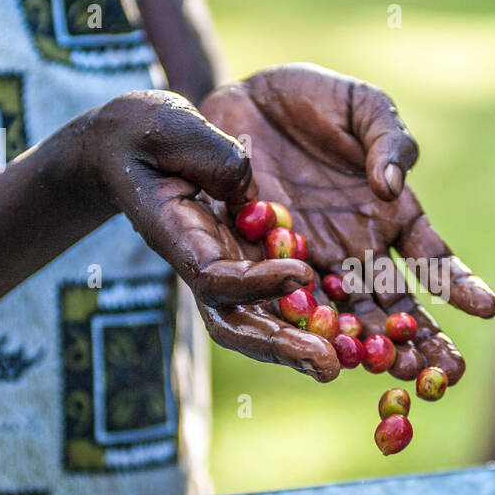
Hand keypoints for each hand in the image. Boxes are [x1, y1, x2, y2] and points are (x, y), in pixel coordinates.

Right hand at [80, 90, 335, 377]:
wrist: (140, 142)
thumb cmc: (148, 131)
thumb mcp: (176, 129)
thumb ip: (215, 158)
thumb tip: (248, 195)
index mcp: (178, 237)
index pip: (215, 278)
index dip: (255, 283)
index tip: (299, 272)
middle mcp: (207, 265)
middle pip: (240, 323)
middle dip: (283, 347)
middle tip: (328, 365)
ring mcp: (232, 267)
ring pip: (265, 320)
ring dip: (305, 343)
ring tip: (347, 362)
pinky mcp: (256, 258)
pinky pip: (286, 296)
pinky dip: (316, 314)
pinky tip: (355, 328)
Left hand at [198, 64, 494, 382]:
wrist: (241, 98)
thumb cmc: (313, 99)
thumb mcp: (361, 106)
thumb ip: (388, 138)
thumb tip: (393, 186)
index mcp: (392, 217)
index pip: (434, 262)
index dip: (460, 285)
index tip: (488, 307)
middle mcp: (357, 251)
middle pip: (398, 308)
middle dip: (424, 343)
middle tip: (448, 374)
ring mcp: (313, 262)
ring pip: (351, 318)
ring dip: (374, 350)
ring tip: (399, 375)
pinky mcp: (266, 264)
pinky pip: (289, 302)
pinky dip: (309, 328)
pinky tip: (331, 351)